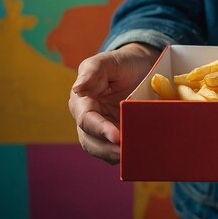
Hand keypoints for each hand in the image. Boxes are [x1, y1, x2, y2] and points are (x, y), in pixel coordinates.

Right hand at [68, 42, 160, 163]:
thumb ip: (92, 71)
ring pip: (103, 151)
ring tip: (135, 157)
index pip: (86, 120)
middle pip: (91, 142)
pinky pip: (117, 152)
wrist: (140, 68)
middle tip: (128, 153)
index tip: (116, 137)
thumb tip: (77, 88)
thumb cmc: (122, 63)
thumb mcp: (108, 61)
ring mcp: (103, 131)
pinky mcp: (118, 138)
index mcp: (82, 102)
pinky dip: (126, 156)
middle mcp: (89, 120)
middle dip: (108, 150)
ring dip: (117, 156)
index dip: (100, 130)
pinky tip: (140, 156)